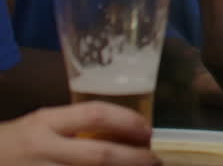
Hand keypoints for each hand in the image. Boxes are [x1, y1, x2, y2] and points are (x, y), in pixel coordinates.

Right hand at [0, 103, 159, 165]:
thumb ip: (70, 127)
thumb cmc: (9, 145)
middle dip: (134, 159)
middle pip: (100, 155)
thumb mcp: (36, 126)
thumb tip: (118, 131)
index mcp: (44, 123)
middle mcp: (43, 149)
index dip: (128, 122)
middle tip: (155, 160)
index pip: (95, 114)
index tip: (148, 130)